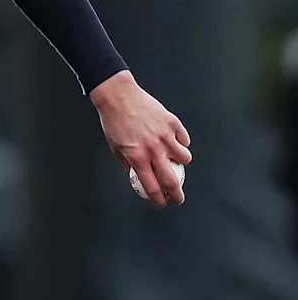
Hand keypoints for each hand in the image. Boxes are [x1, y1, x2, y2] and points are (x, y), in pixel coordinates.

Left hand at [89, 70, 190, 206]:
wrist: (119, 96)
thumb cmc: (114, 121)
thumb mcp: (115, 148)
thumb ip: (128, 163)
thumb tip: (136, 176)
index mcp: (137, 157)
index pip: (152, 187)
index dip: (158, 200)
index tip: (161, 203)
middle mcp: (153, 149)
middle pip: (172, 180)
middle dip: (177, 195)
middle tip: (177, 198)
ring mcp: (165, 136)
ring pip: (185, 159)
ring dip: (181, 164)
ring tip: (175, 162)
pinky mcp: (172, 123)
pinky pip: (184, 139)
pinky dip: (181, 144)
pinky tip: (175, 142)